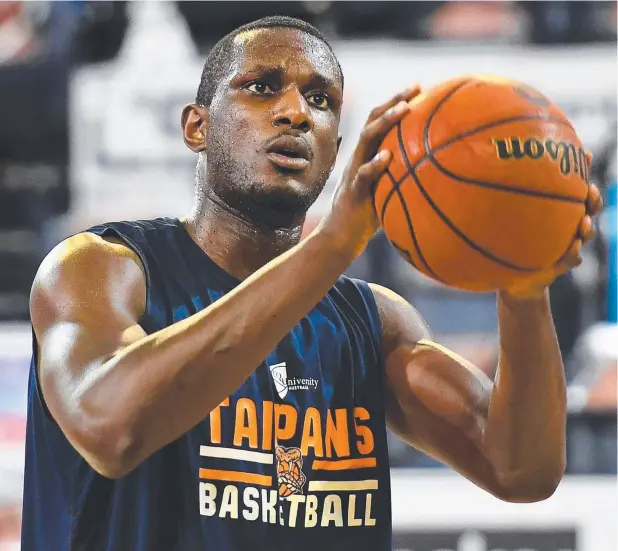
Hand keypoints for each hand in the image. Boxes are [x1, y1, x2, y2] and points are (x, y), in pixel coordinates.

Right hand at [316, 86, 420, 258]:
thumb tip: (435, 171)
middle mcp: (359, 158)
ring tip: (403, 110)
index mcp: (367, 155)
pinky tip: (387, 156)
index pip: (379, 121)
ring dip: (385, 123)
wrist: (341, 237)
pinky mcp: (353, 191)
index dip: (396, 101)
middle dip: (393, 101)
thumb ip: (402, 176)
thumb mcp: (386, 190)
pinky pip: (363, 174)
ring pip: (366, 140)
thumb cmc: (368, 216)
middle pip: (372, 121)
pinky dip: (374, 164)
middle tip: (415, 88)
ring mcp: (354, 172)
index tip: (419, 87)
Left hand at [501, 157, 603, 300]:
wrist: (512, 277)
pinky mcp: (563, 263)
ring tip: (583, 224)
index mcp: (555, 210)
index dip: (582, 171)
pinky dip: (574, 254)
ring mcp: (567, 244)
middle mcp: (565, 224)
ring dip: (587, 228)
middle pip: (590, 208)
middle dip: (593, 200)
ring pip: (586, 233)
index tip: (585, 157)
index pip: (573, 187)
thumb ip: (502, 196)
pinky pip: (574, 259)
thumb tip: (487, 161)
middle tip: (588, 192)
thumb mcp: (503, 218)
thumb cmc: (506, 241)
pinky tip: (571, 249)